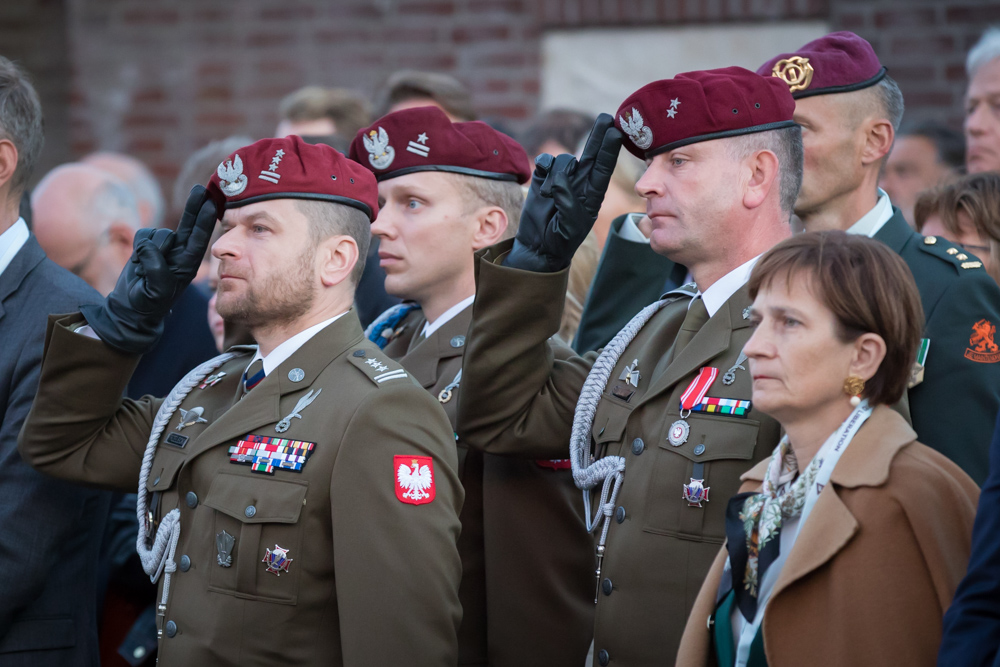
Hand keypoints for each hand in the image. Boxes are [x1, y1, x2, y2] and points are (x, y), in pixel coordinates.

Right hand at [81, 186, 217, 354]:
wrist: (131, 307)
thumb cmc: (148, 303)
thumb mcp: (156, 290)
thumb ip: (156, 268)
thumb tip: (152, 245)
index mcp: (188, 264)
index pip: (199, 239)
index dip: (205, 221)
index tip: (211, 203)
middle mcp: (179, 253)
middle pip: (188, 225)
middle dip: (194, 207)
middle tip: (200, 189)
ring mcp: (164, 248)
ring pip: (159, 233)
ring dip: (151, 247)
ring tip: (146, 269)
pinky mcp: (148, 245)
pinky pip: (143, 234)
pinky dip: (138, 246)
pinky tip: (139, 261)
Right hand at [503, 114, 622, 271]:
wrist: (538, 247)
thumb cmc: (560, 240)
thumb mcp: (569, 225)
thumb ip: (568, 200)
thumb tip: (560, 178)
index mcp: (593, 194)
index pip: (603, 167)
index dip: (610, 149)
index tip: (616, 132)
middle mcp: (580, 182)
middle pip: (591, 154)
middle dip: (598, 135)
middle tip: (606, 117)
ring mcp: (562, 179)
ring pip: (563, 160)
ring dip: (556, 173)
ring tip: (550, 195)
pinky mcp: (543, 178)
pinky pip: (545, 161)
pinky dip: (543, 167)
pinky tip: (543, 184)